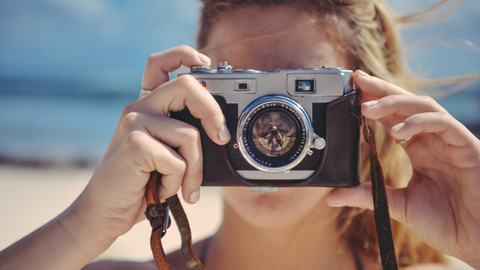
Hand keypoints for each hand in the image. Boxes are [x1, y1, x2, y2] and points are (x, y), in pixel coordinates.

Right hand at [73, 45, 230, 241]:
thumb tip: (221, 133)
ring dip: (194, 169)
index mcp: (146, 107)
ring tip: (182, 186)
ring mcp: (134, 124)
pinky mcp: (135, 144)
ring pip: (190, 135)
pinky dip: (176, 183)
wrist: (105, 212)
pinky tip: (160, 190)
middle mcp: (138, 108)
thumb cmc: (140, 184)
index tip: (205, 63)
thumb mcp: (164, 154)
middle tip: (222, 138)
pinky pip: (177, 161)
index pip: (159, 64)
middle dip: (213, 111)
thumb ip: (182, 137)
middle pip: (186, 85)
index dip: (184, 55)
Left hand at [327, 70, 479, 266]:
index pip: (393, 117)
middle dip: (380, 90)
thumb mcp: (398, 206)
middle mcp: (432, 140)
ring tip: (367, 106)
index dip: (374, 103)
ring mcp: (449, 141)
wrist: (477, 239)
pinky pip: (443, 123)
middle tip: (356, 79)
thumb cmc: (447, 223)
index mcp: (418, 150)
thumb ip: (367, 196)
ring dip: (394, 102)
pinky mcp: (466, 146)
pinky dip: (419, 122)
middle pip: (405, 105)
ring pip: (423, 106)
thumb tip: (332, 196)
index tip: (350, 92)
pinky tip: (397, 131)